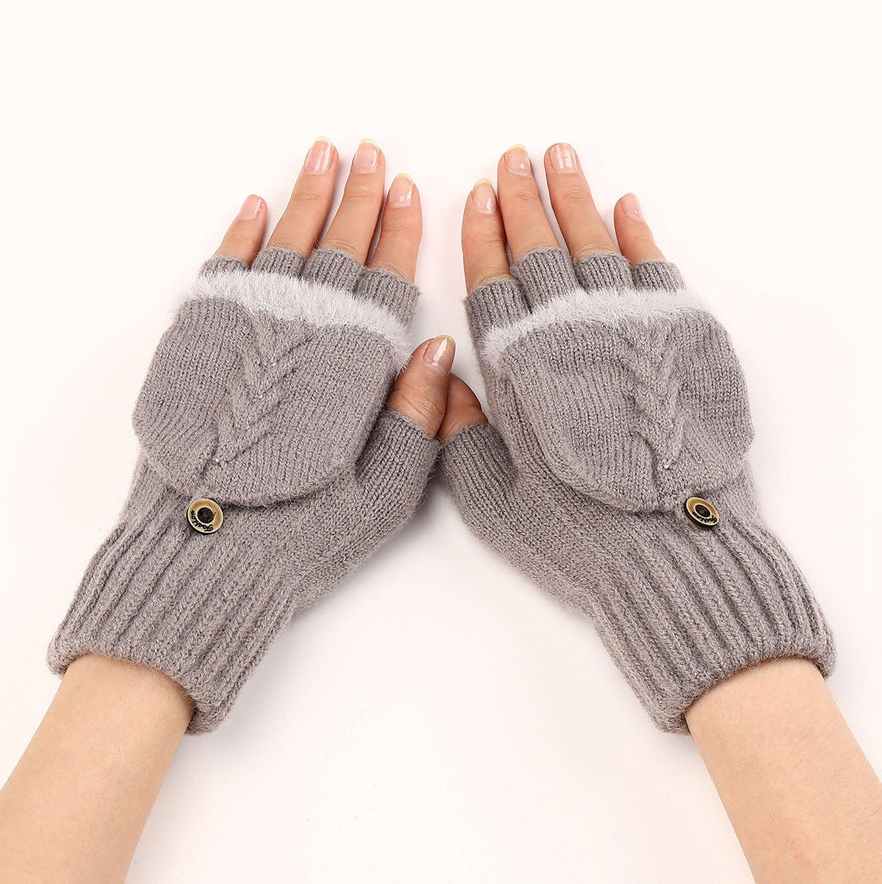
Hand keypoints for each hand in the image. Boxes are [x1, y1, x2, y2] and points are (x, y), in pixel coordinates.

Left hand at [48, 138, 455, 731]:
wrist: (206, 556)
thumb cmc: (303, 533)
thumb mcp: (385, 495)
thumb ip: (417, 416)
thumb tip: (439, 344)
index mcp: (354, 365)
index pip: (386, 279)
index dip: (401, 232)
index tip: (411, 188)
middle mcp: (303, 333)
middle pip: (339, 248)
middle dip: (360, 196)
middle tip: (373, 153)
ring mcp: (248, 331)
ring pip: (286, 244)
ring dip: (308, 196)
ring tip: (326, 154)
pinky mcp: (199, 341)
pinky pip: (226, 269)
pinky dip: (243, 233)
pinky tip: (259, 205)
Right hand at [440, 142, 833, 730]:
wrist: (670, 550)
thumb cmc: (576, 533)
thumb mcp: (492, 500)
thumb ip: (458, 432)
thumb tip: (442, 367)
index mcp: (518, 372)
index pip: (491, 285)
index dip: (480, 237)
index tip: (475, 195)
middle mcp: (568, 336)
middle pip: (538, 250)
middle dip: (521, 199)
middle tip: (512, 158)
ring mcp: (627, 329)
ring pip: (591, 244)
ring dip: (572, 198)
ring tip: (557, 156)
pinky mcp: (679, 336)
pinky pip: (652, 267)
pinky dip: (637, 232)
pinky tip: (624, 204)